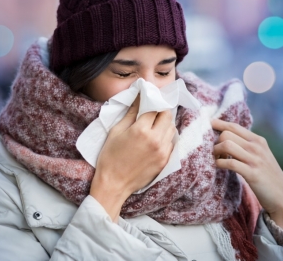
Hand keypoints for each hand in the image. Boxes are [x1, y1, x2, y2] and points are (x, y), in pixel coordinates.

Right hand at [90, 96, 175, 221]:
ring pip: (172, 129)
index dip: (151, 102)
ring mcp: (163, 151)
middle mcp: (156, 139)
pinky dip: (166, 137)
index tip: (148, 100)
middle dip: (160, 111)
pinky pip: (171, 143)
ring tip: (154, 126)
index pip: (154, 108)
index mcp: (141, 130)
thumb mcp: (116, 131)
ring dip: (165, 124)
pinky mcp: (165, 161)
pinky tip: (155, 139)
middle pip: (167, 116)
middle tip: (152, 113)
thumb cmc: (110, 157)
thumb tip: (139, 98)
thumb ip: (130, 114)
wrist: (114, 184)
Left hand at [212, 119, 282, 231]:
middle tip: (216, 153)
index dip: (218, 124)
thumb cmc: (266, 175)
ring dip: (216, 152)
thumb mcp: (259, 154)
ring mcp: (255, 160)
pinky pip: (230, 163)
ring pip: (226, 145)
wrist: (282, 196)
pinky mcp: (252, 174)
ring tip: (216, 159)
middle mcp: (256, 147)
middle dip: (215, 142)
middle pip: (226, 134)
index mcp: (258, 140)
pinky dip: (219, 163)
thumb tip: (225, 135)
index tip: (208, 124)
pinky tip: (218, 166)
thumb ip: (246, 144)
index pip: (234, 126)